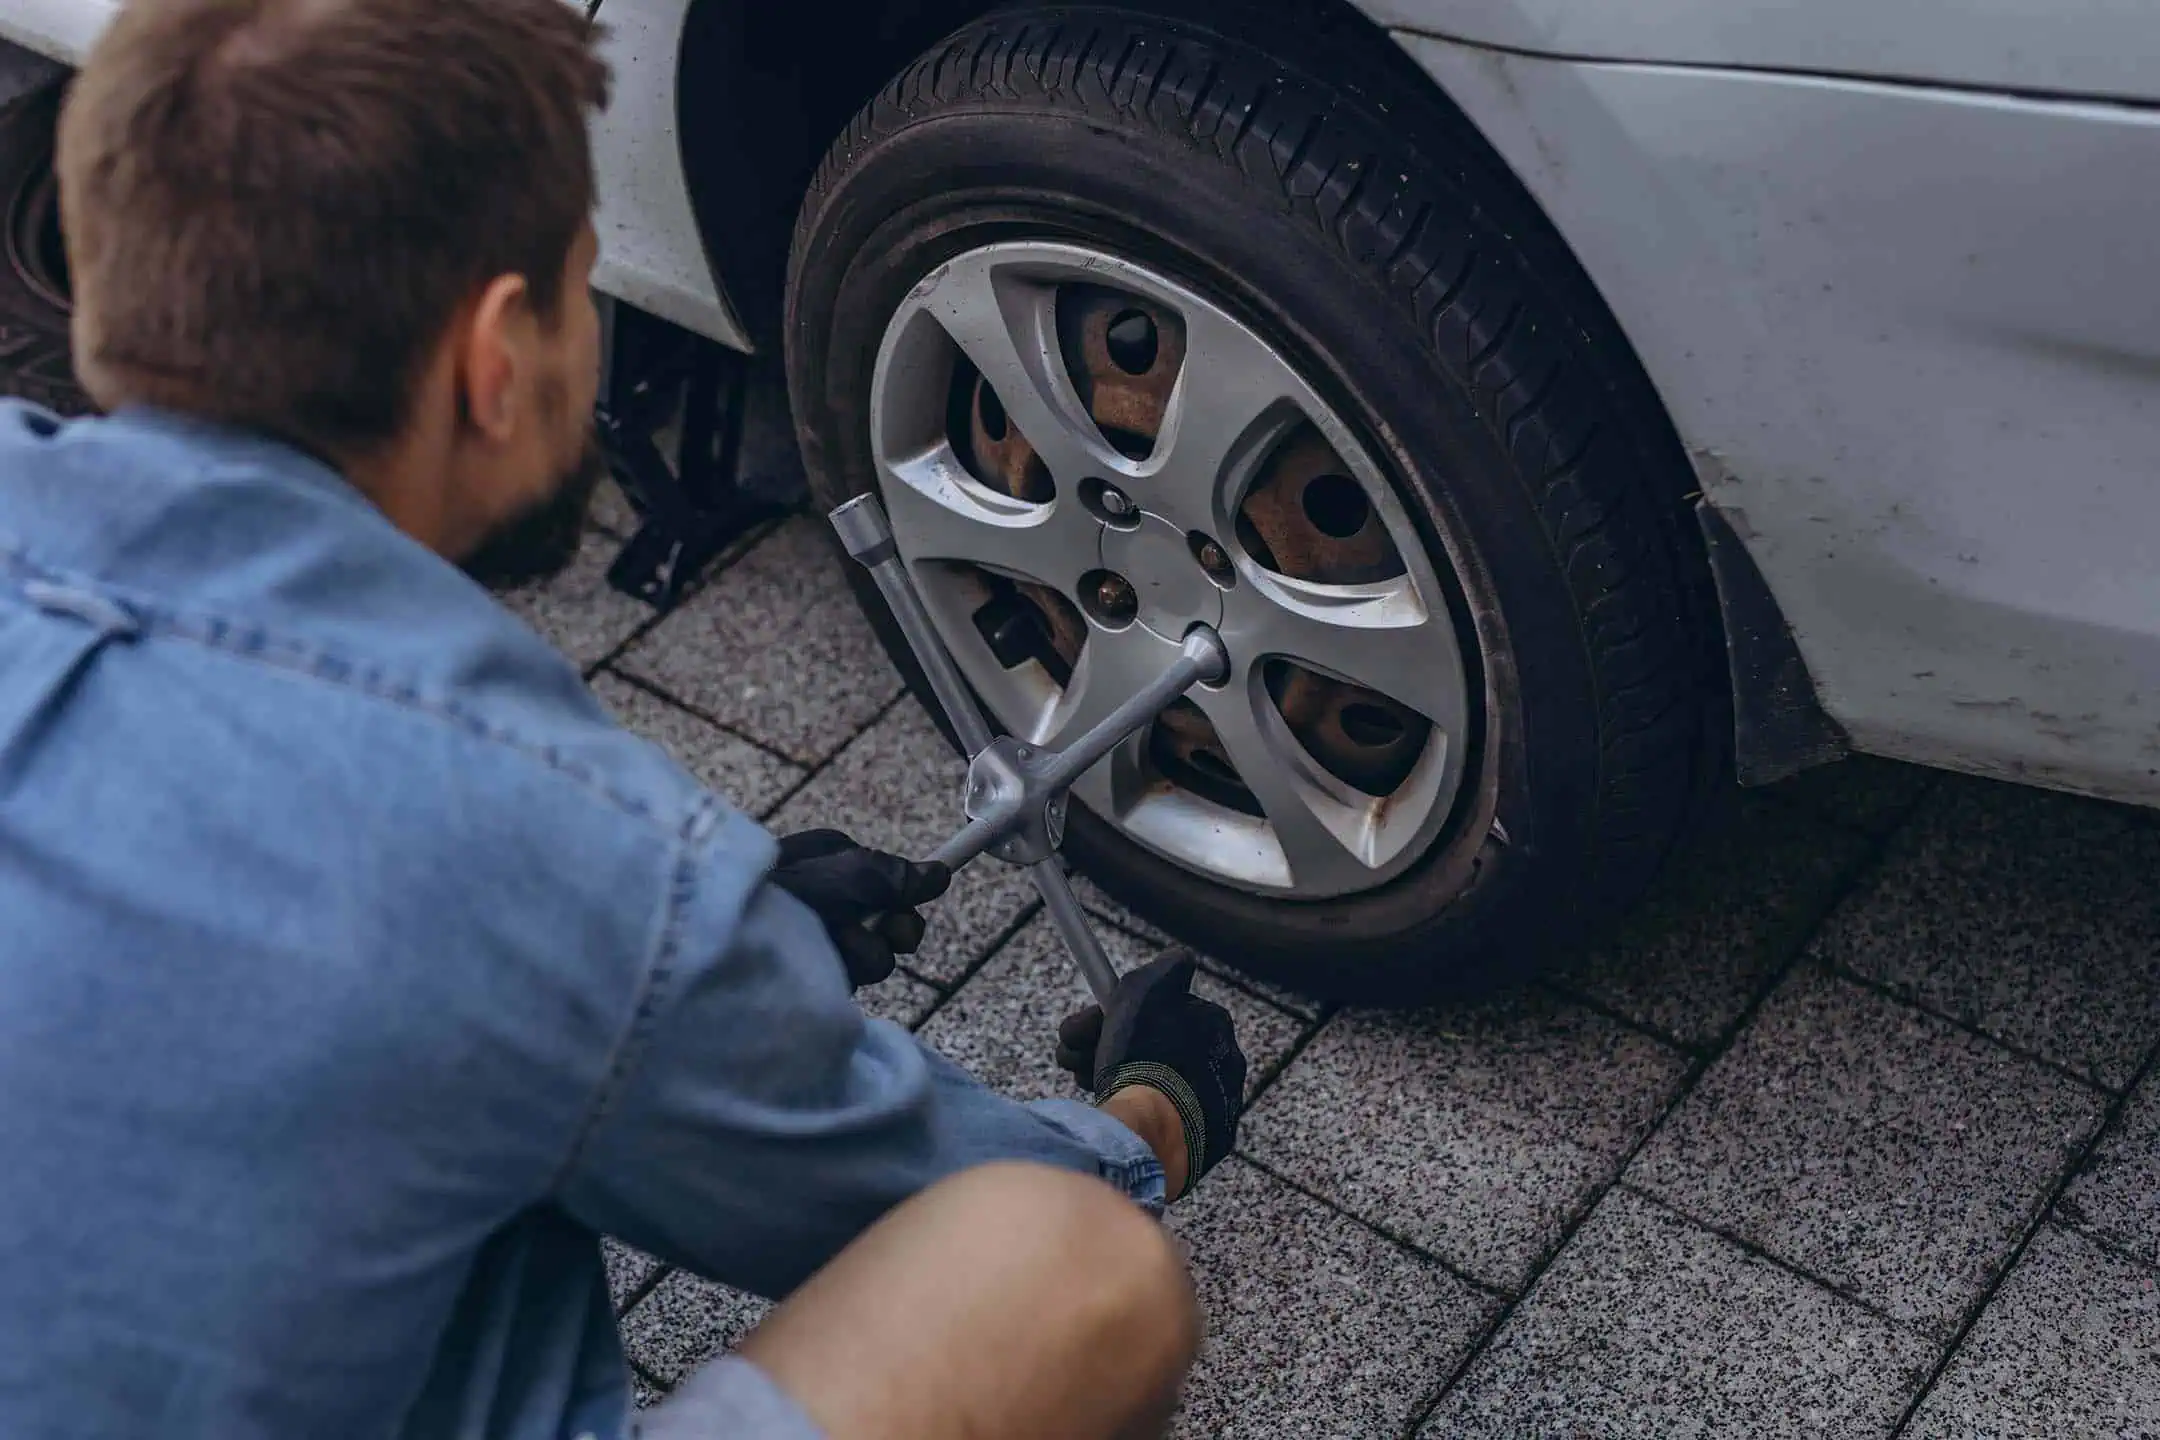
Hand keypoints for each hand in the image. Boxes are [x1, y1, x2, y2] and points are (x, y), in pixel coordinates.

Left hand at [770, 829, 950, 988]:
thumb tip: (939, 874)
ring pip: (872, 957)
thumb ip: (893, 875)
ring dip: (859, 955)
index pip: (887, 876)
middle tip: (884, 931)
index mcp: (829, 862)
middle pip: (889, 923)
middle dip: (889, 930)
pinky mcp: (806, 976)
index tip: (942, 881)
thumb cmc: (773, 891)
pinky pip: (847, 980)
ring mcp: (815, 940)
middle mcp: (825, 900)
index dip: (907, 887)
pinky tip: (812, 970)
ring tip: (825, 947)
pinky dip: (837, 975)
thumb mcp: (841, 871)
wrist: (711, 936)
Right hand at [1055, 949, 1245, 1199]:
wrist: (1150, 1131)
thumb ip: (1166, 967)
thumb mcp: (1146, 988)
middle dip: (1107, 1047)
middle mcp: (1224, 1063)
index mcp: (1214, 1024)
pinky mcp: (1206, 1143)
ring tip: (1085, 1084)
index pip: (1159, 1010)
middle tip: (1072, 1057)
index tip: (1087, 1025)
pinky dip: (1137, 1112)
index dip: (1116, 1014)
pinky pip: (1163, 1118)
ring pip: (1155, 1083)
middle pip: (1155, 1047)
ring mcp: (1218, 1105)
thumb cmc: (1144, 1057)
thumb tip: (1180, 959)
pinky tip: (1114, 1111)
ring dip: (1114, 1078)